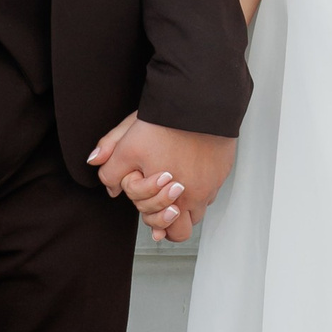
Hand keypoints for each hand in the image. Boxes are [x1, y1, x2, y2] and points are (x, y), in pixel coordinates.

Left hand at [87, 116, 235, 244]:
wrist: (199, 100)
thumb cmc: (165, 121)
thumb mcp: (127, 142)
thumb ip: (111, 168)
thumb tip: (109, 187)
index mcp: (166, 195)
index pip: (155, 223)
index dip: (143, 208)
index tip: (141, 191)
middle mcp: (192, 196)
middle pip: (180, 231)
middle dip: (167, 221)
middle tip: (158, 203)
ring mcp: (209, 186)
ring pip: (197, 213)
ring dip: (185, 207)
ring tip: (174, 187)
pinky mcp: (222, 172)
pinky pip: (210, 192)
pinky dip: (199, 188)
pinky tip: (189, 170)